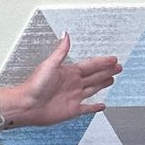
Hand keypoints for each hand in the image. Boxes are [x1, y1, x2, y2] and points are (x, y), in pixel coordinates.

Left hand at [5, 33, 120, 128]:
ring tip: (112, 79)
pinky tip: (102, 106)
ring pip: (93, 89)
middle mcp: (72, 84)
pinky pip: (87, 109)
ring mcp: (73, 97)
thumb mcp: (49, 64)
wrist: (26, 105)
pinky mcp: (72, 110)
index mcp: (68, 72)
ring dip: (103, 84)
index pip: (90, 65)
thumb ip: (60, 51)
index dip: (102, 62)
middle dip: (107, 71)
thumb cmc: (33, 85)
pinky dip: (95, 108)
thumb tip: (66, 35)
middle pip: (94, 76)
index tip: (113, 58)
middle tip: (118, 67)